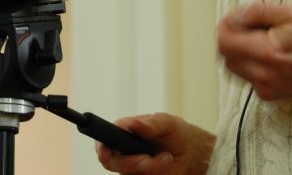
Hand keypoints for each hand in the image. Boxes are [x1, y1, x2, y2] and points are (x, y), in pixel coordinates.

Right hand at [95, 113, 214, 173]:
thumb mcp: (167, 123)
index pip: (103, 141)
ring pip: (130, 174)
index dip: (101, 148)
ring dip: (150, 168)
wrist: (189, 153)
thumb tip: (133, 123)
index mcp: (123, 132)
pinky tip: (166, 166)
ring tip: (167, 159)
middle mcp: (122, 152)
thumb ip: (151, 123)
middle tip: (149, 159)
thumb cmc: (175, 132)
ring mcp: (130, 168)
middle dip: (132, 163)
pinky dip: (157, 173)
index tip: (106, 154)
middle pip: (113, 163)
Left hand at [216, 0, 291, 99]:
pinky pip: (247, 76)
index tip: (233, 19)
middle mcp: (263, 74)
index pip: (224, 43)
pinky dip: (251, 64)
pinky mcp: (268, 95)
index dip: (225, 27)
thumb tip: (234, 17)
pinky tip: (270, 56)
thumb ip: (256, 12)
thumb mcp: (288, 12)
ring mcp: (265, 88)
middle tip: (249, 27)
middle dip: (231, 39)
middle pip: (225, 56)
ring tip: (261, 41)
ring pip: (234, 67)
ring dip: (239, 52)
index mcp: (267, 52)